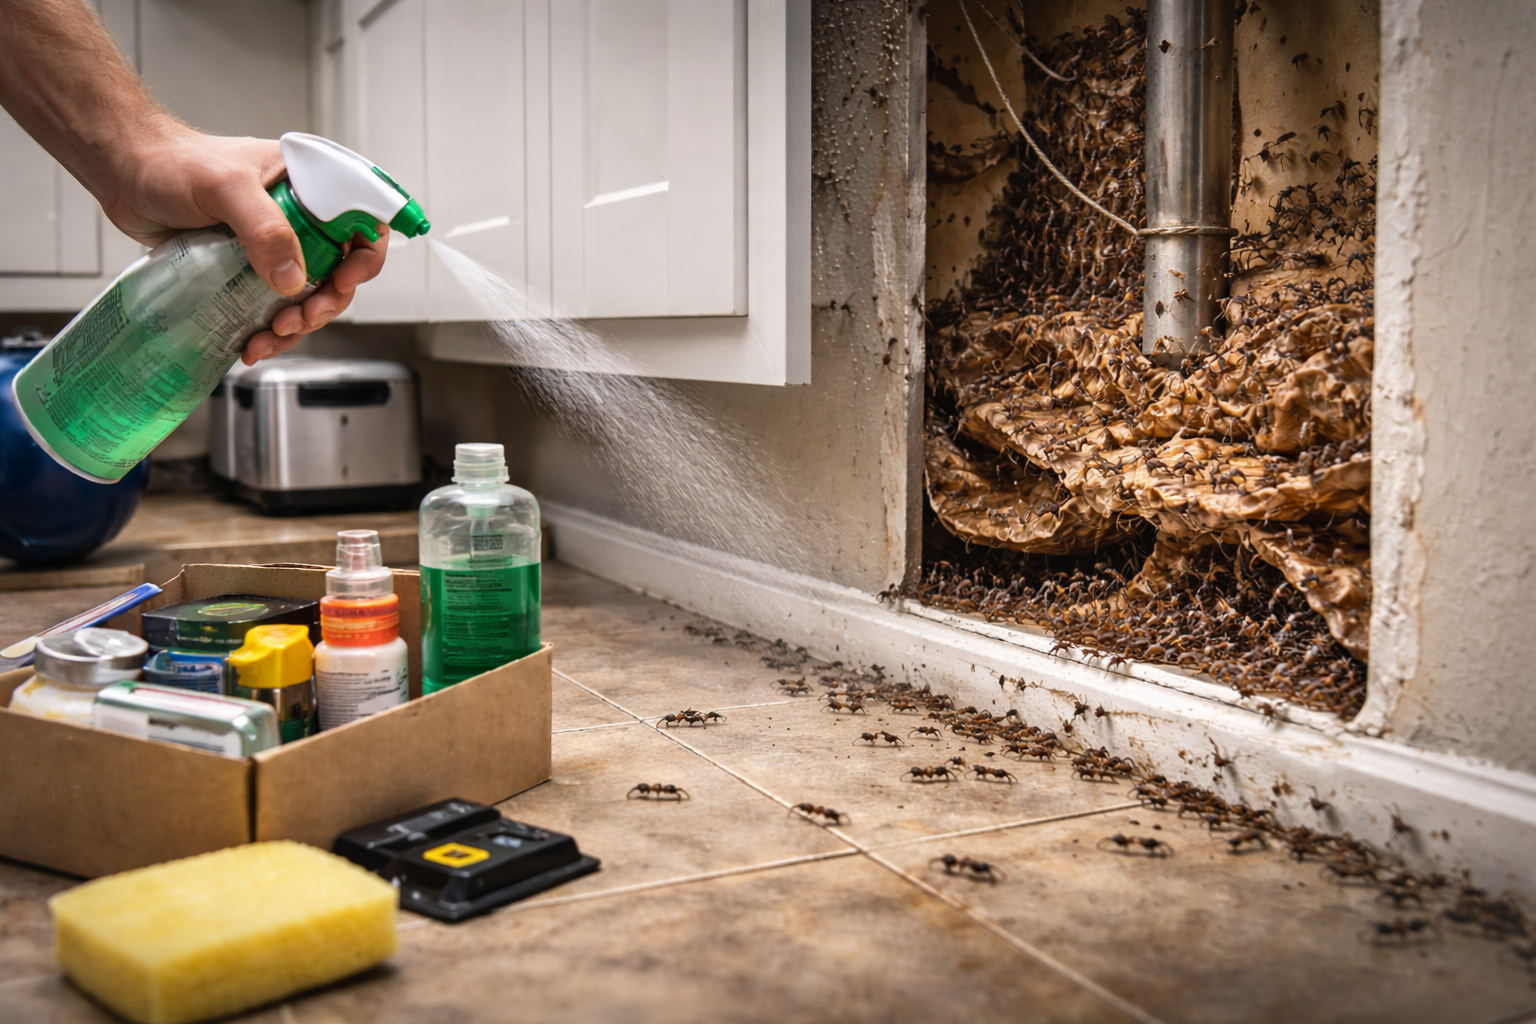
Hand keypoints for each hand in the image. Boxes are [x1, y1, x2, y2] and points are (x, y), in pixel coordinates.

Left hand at [107, 120, 387, 363]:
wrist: (124, 174)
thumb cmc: (171, 162)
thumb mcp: (225, 187)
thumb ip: (265, 228)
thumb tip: (291, 278)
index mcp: (309, 184)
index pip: (363, 220)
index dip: (365, 256)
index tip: (344, 281)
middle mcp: (299, 215)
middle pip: (339, 270)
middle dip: (326, 303)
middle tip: (302, 318)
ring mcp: (274, 244)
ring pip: (307, 295)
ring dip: (298, 324)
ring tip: (272, 335)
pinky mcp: (249, 268)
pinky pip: (273, 306)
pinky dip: (269, 330)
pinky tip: (252, 342)